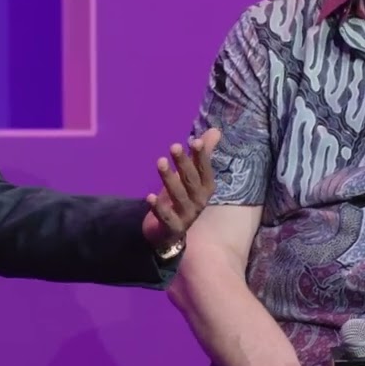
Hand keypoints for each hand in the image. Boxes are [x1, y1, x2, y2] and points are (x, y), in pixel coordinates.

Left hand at [141, 127, 220, 249]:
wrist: (169, 234)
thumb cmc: (179, 199)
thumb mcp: (189, 176)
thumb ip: (201, 154)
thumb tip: (215, 130)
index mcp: (205, 189)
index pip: (205, 171)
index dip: (202, 157)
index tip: (195, 141)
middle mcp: (199, 202)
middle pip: (192, 182)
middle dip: (184, 164)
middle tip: (174, 146)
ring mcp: (186, 216)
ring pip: (178, 196)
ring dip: (169, 179)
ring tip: (160, 162)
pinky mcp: (172, 228)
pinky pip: (166, 217)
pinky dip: (158, 208)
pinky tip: (149, 196)